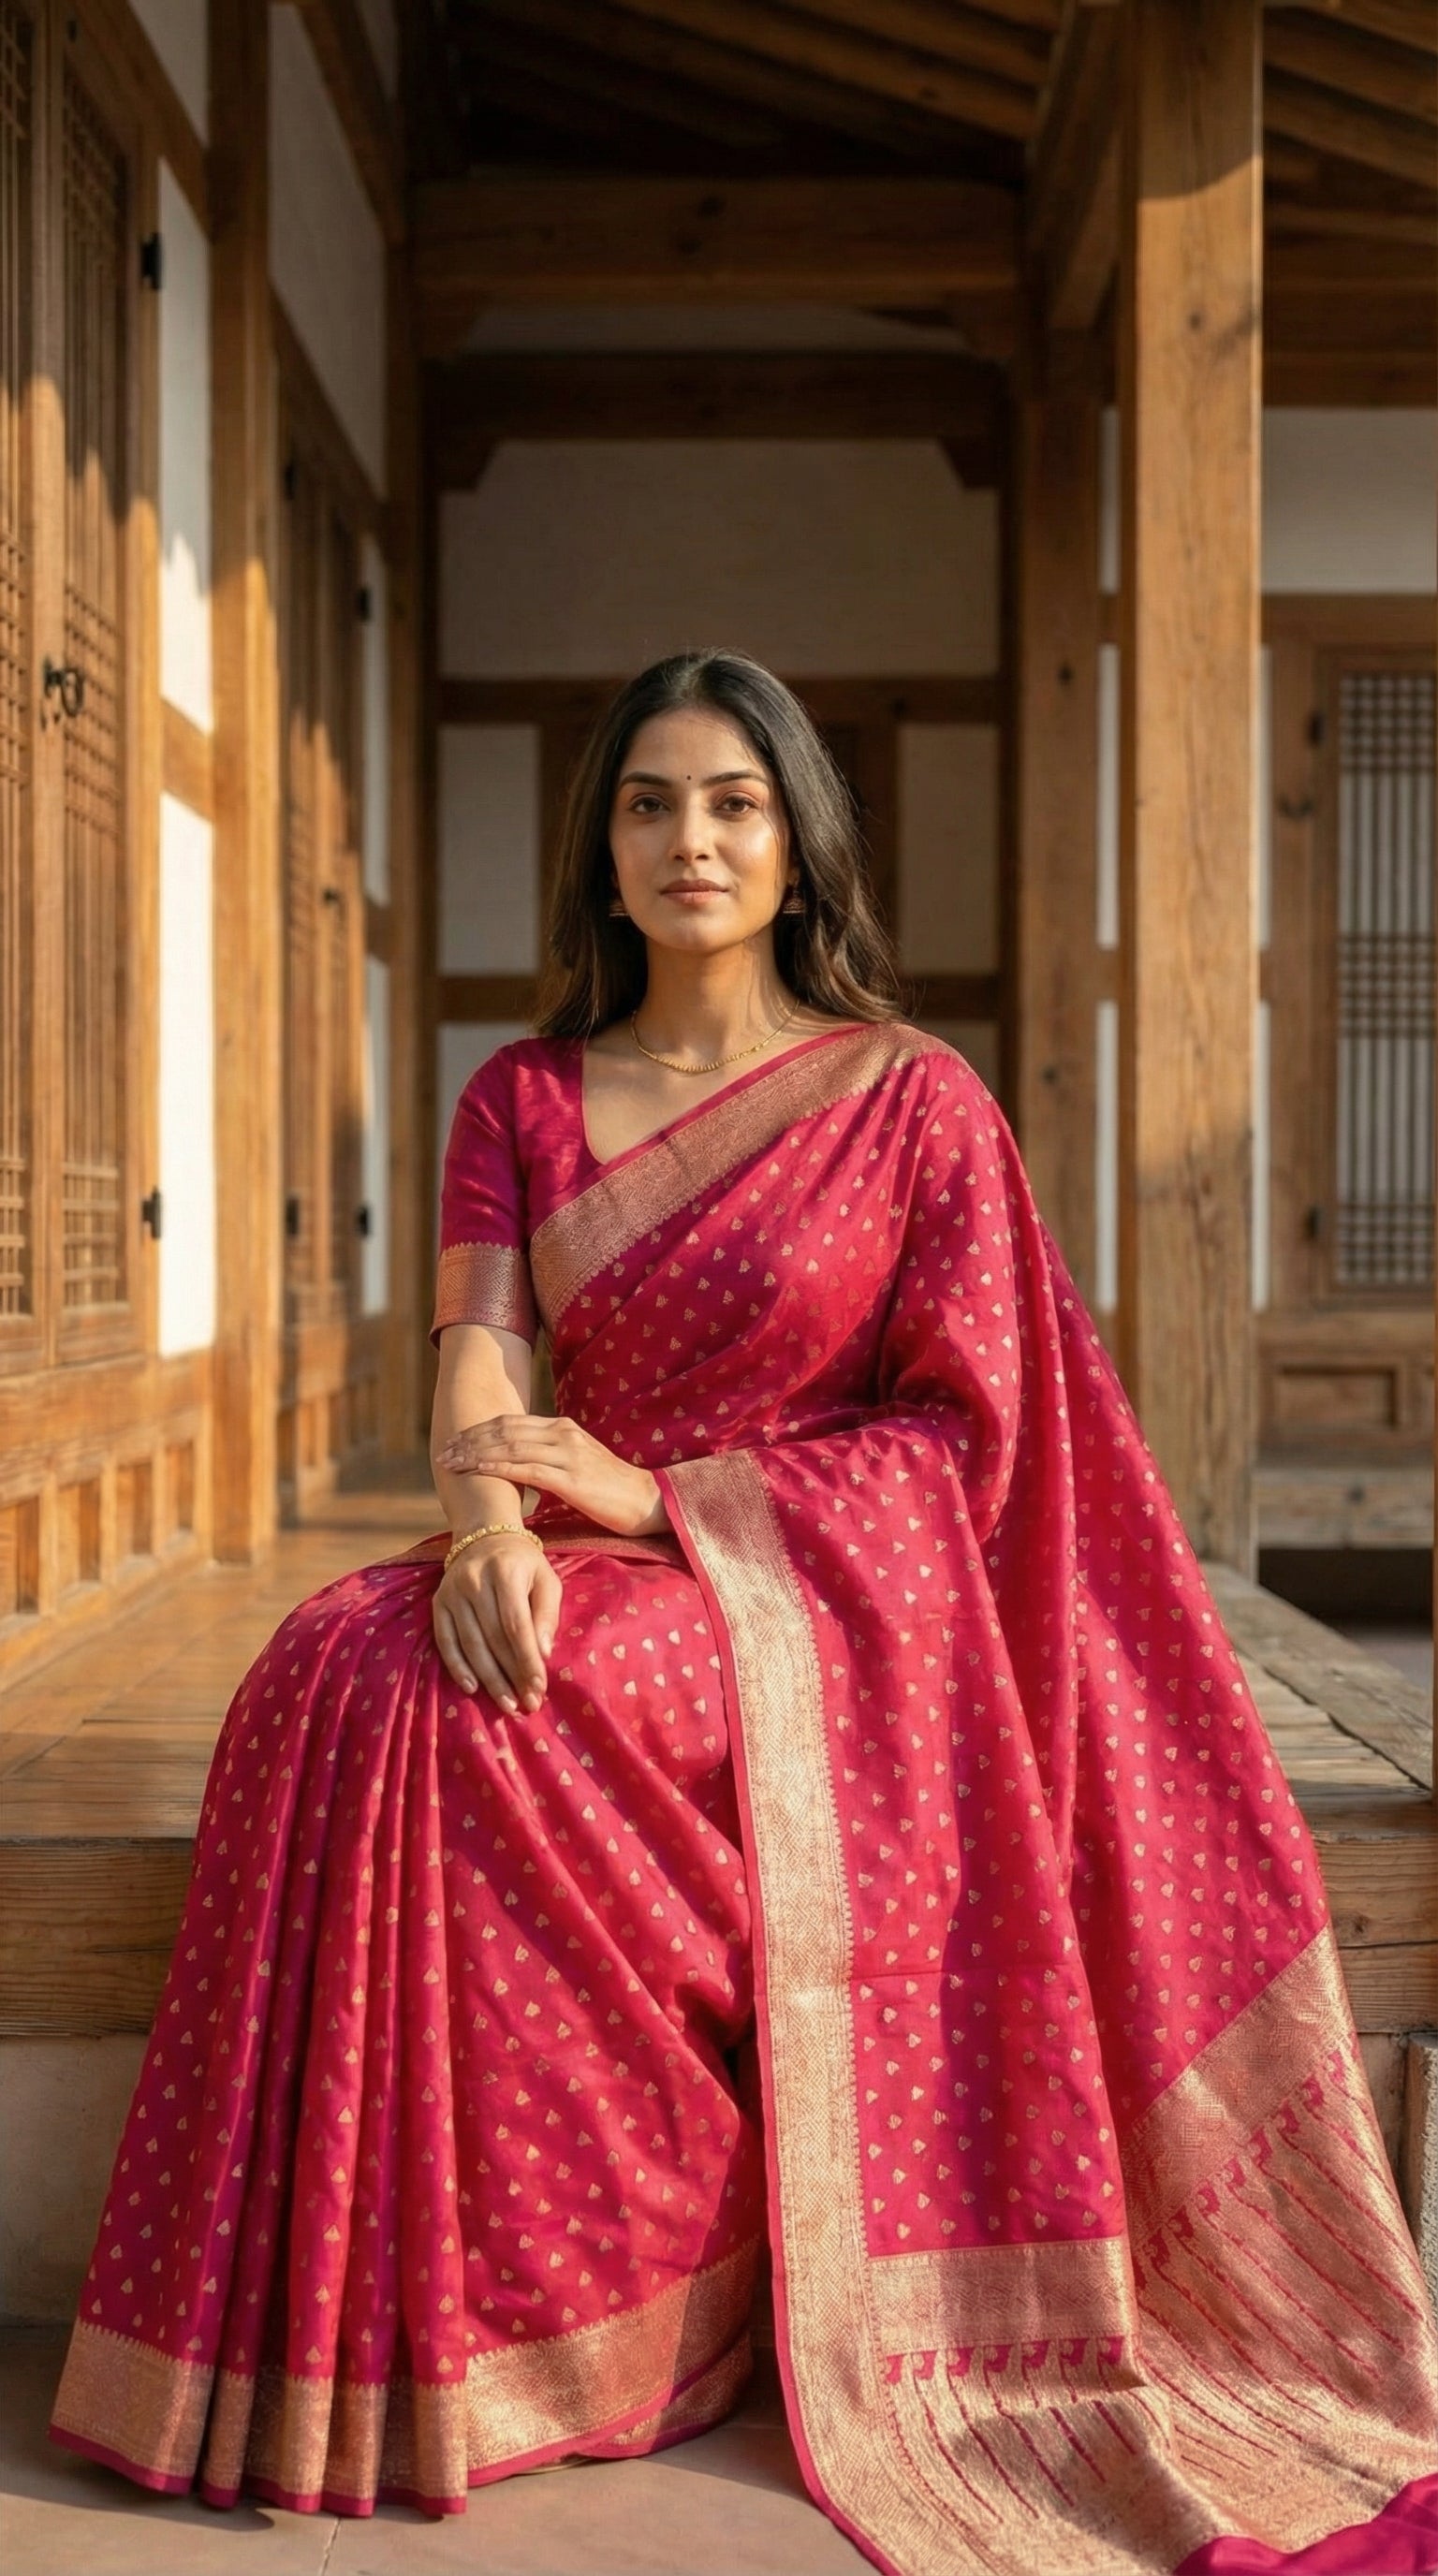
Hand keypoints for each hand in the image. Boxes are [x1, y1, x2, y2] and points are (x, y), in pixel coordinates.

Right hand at [433, 1532, 563, 1714]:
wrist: (485, 1536)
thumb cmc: (522, 1565)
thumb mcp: (546, 1579)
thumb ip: (548, 1613)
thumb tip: (543, 1653)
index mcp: (506, 1572)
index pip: (516, 1625)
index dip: (527, 1660)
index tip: (539, 1687)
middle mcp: (474, 1581)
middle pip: (493, 1638)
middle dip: (512, 1675)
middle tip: (526, 1704)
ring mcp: (452, 1592)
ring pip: (471, 1644)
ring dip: (489, 1679)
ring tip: (507, 1703)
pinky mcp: (438, 1603)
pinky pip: (445, 1641)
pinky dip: (458, 1667)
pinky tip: (472, 1688)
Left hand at [435, 1415, 667, 1538]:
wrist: (648, 1502)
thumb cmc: (611, 1492)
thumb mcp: (576, 1468)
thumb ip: (548, 1463)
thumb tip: (518, 1472)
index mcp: (562, 1429)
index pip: (510, 1423)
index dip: (478, 1431)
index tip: (453, 1442)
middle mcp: (563, 1434)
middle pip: (504, 1430)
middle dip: (469, 1440)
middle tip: (442, 1452)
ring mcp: (568, 1453)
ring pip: (510, 1446)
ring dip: (474, 1453)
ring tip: (450, 1462)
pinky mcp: (571, 1477)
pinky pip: (526, 1468)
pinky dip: (496, 1467)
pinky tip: (476, 1470)